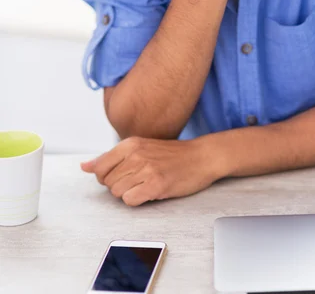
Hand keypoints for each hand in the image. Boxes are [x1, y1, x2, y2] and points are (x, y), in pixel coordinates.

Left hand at [81, 136, 218, 206]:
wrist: (201, 156)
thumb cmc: (172, 154)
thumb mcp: (141, 147)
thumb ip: (111, 157)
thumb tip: (84, 166)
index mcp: (130, 143)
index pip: (99, 167)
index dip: (107, 176)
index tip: (122, 174)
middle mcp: (135, 154)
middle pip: (107, 182)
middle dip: (120, 185)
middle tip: (138, 179)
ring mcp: (145, 169)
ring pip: (117, 192)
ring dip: (130, 193)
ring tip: (146, 184)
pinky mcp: (155, 185)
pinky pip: (130, 200)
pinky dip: (138, 200)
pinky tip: (150, 191)